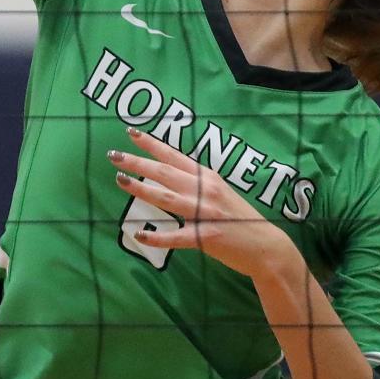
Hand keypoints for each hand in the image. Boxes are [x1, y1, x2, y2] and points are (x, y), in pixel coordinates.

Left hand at [109, 128, 293, 281]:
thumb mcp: (220, 192)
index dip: (152, 144)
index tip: (131, 133)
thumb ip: (198, 182)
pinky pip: (177, 236)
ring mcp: (206, 213)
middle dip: (138, 162)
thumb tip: (171, 173)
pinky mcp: (206, 237)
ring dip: (141, 189)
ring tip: (120, 180)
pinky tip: (138, 235)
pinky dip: (157, 236)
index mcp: (208, 177)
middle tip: (114, 155)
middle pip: (165, 172)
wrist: (265, 245)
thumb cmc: (239, 218)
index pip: (175, 155)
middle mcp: (205, 190)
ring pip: (167, 198)